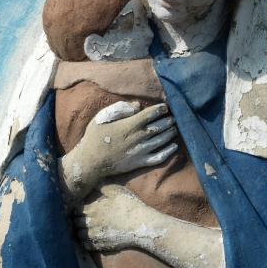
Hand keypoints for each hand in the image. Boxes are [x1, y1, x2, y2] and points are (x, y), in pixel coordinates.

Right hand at [59, 101, 177, 203]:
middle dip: (168, 121)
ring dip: (170, 133)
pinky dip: (169, 152)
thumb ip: (120, 109)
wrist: (91, 161)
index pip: (150, 114)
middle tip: (173, 118)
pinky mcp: (141, 162)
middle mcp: (138, 137)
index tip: (165, 107)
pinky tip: (174, 147)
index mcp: (130, 125)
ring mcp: (141, 151)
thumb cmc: (95, 137)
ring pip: (161, 140)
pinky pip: (159, 157)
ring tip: (175, 128)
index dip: (159, 109)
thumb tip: (137, 105)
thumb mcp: (102, 117)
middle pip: (159, 127)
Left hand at [72, 184, 156, 252]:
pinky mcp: (100, 245)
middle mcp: (90, 222)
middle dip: (76, 219)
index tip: (79, 207)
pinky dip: (84, 242)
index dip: (76, 208)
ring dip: (79, 230)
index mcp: (93, 209)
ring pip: (78, 234)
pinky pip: (85, 245)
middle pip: (75, 221)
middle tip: (80, 218)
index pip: (76, 209)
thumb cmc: (130, 206)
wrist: (141, 226)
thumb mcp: (116, 191)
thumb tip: (93, 183)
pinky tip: (89, 238)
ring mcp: (94, 235)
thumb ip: (102, 187)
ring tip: (83, 228)